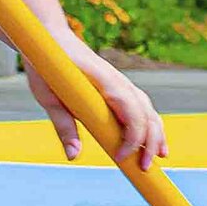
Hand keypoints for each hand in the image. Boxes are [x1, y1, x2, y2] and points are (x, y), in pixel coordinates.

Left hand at [23, 37, 166, 169]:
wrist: (50, 37)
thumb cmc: (47, 65)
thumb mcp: (47, 96)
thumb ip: (63, 126)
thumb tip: (73, 156)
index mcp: (103, 79)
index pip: (130, 110)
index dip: (132, 136)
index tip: (121, 157)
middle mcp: (118, 80)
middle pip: (145, 112)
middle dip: (150, 141)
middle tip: (144, 168)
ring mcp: (121, 82)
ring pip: (147, 109)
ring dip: (156, 133)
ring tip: (159, 157)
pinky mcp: (118, 87)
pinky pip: (141, 107)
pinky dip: (150, 124)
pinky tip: (152, 142)